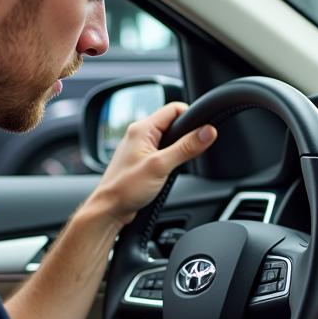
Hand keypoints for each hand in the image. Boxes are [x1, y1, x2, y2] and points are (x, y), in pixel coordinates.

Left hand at [92, 102, 216, 226]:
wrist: (109, 209)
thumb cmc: (126, 188)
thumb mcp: (161, 166)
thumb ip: (186, 148)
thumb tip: (208, 132)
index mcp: (142, 128)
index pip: (174, 109)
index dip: (191, 117)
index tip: (203, 131)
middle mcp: (139, 134)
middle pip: (172, 123)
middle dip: (186, 135)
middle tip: (191, 152)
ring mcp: (139, 147)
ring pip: (168, 139)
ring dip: (178, 149)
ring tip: (176, 165)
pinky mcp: (141, 160)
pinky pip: (161, 151)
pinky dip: (170, 158)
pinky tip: (169, 171)